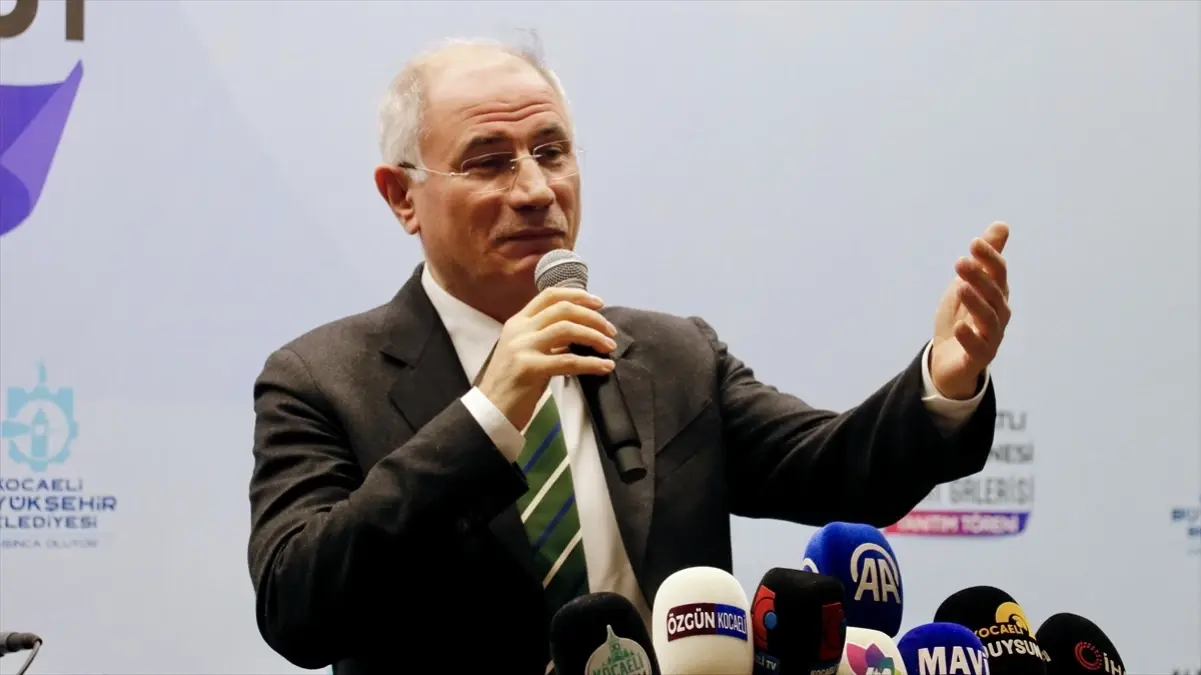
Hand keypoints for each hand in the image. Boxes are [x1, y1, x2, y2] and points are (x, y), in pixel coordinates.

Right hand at [477, 287, 617, 430]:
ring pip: (567, 329)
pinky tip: (605, 368)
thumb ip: (549, 340)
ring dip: (594, 337)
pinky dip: (591, 363)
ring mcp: (522, 347)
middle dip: (592, 318)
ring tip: (610, 348)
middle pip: (563, 309)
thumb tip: (581, 333)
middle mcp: (519, 329)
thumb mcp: (528, 353)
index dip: (577, 295)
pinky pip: (568, 360)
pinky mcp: (528, 368)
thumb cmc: (512, 384)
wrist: (490, 411)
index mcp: (518, 322)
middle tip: (610, 331)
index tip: (599, 303)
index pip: (550, 295)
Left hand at [929, 222, 1010, 398]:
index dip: (989, 258)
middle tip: (961, 261)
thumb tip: (1002, 225)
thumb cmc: (961, 319)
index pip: (998, 273)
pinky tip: (960, 326)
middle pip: (993, 294)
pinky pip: (978, 348)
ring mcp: (990, 338)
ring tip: (961, 287)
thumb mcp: (967, 285)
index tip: (973, 243)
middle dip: (980, 277)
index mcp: (996, 296)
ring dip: (976, 302)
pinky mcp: (978, 358)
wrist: (948, 361)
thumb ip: (985, 259)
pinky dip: (970, 337)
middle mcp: (998, 316)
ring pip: (988, 319)